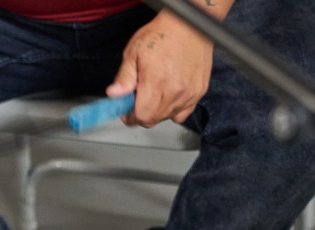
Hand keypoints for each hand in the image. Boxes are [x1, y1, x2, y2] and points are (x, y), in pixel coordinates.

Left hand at [106, 11, 212, 127]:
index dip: (130, 116)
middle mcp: (176, 91)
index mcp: (157, 82)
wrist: (189, 25)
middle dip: (142, 113)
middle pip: (154, 119)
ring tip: (154, 91)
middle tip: (138, 98)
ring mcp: (190, 93)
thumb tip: (114, 94)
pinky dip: (174, 109)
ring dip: (157, 111)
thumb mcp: (134, 52)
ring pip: (168, 117)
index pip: (142, 116)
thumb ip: (124, 77)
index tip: (126, 110)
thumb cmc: (163, 34)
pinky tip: (168, 95)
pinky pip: (184, 112)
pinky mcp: (199, 91)